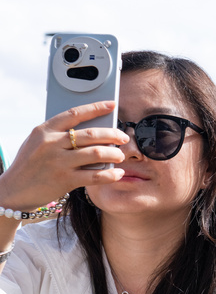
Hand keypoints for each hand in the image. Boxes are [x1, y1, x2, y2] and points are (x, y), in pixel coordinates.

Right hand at [0, 101, 126, 211]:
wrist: (14, 189)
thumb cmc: (30, 163)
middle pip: (91, 134)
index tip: (112, 104)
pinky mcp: (65, 180)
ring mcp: (59, 162)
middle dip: (113, 134)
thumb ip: (58, 135)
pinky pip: (95, 176)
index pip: (74, 114)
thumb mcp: (38, 142)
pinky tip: (118, 173)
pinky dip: (110, 174)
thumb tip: (90, 130)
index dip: (96, 108)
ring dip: (114, 154)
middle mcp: (52, 143)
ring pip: (96, 153)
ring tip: (120, 156)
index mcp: (45, 130)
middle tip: (124, 138)